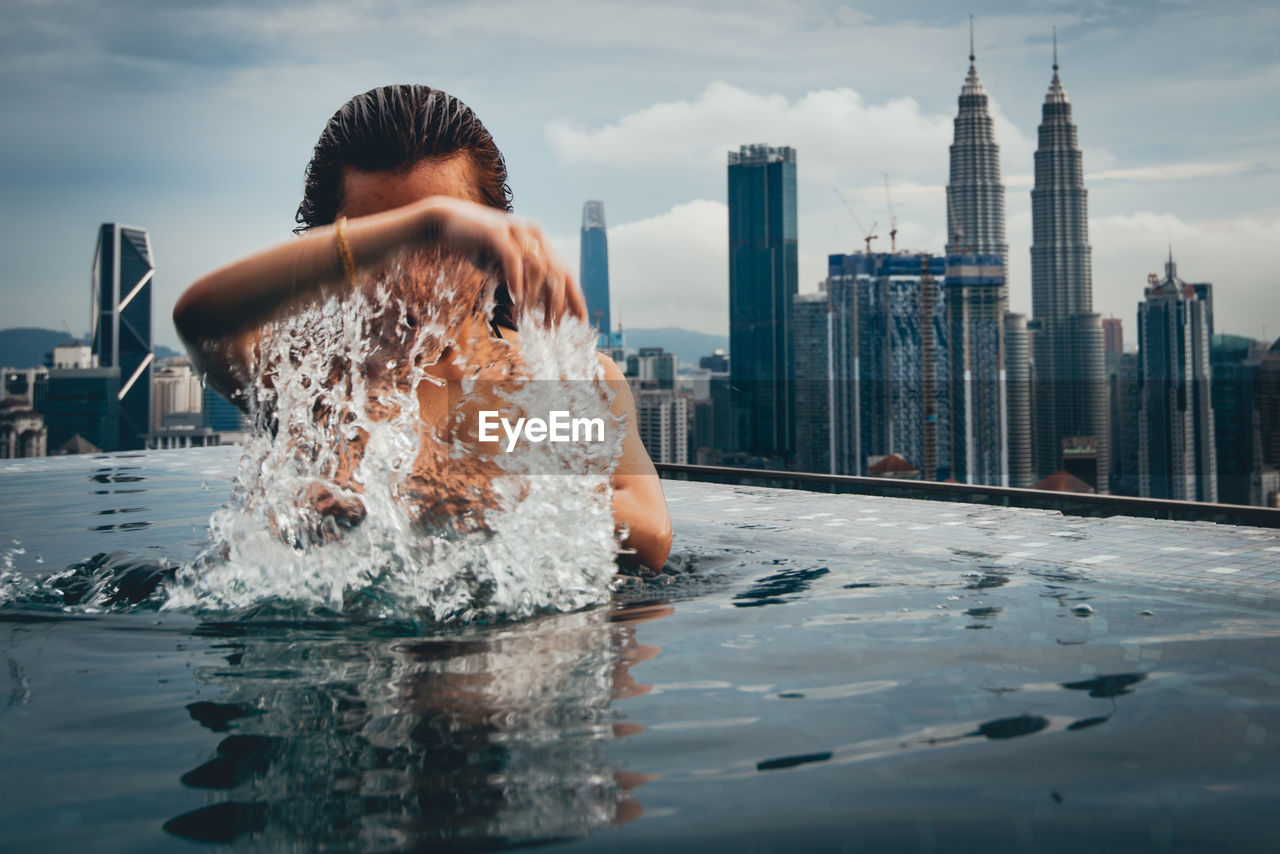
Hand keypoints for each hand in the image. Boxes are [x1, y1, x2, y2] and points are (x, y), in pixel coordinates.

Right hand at [422, 198, 587, 326]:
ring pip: (538, 267)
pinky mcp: (497, 231)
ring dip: (535, 296)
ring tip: (528, 317)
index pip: (566, 272)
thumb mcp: (505, 268)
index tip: (580, 321)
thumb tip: (539, 307)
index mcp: (540, 242)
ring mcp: (517, 230)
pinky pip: (513, 258)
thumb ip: (523, 282)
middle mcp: (534, 234)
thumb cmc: (479, 248)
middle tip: (552, 328)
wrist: (448, 222)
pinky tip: (515, 298)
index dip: (575, 297)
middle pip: (557, 272)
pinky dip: (516, 280)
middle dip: (556, 304)